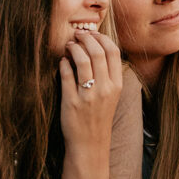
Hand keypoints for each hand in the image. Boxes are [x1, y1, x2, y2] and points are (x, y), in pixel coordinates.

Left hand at [59, 31, 121, 160]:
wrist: (90, 144)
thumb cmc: (99, 116)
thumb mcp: (111, 95)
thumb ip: (107, 73)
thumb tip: (94, 46)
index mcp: (116, 85)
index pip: (113, 51)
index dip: (101, 37)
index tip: (92, 34)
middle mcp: (105, 89)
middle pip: (97, 51)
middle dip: (86, 38)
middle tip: (77, 35)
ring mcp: (88, 96)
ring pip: (82, 60)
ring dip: (73, 47)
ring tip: (69, 45)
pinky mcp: (71, 102)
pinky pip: (66, 74)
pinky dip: (63, 63)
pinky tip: (62, 61)